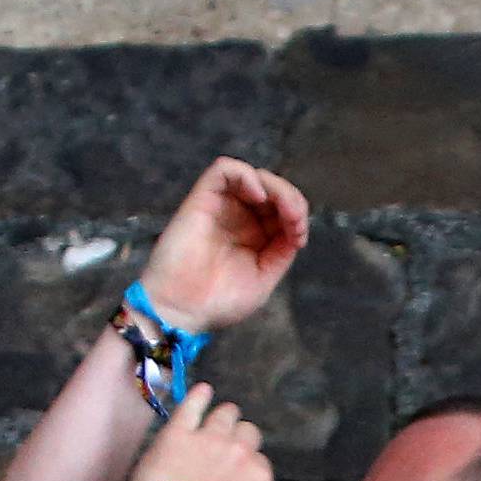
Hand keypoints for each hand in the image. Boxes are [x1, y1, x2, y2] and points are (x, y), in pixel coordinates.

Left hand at [126, 385, 273, 480]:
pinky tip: (203, 390)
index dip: (245, 461)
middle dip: (237, 436)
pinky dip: (199, 396)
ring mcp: (211, 437)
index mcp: (258, 476)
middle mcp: (240, 452)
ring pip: (225, 413)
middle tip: (224, 444)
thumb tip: (237, 479)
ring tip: (217, 417)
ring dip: (223, 415)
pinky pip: (193, 405)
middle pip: (247, 431)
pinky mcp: (181, 430)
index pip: (258, 458)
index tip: (233, 466)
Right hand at [138, 158, 308, 331]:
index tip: (298, 238)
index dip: (298, 216)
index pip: (283, 211)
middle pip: (272, 190)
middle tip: (295, 220)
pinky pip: (224, 169)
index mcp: (254, 237)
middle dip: (292, 200)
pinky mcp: (202, 198)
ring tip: (284, 209)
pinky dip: (247, 175)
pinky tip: (259, 197)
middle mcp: (238, 218)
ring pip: (253, 176)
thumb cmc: (218, 302)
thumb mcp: (263, 278)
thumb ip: (281, 251)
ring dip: (277, 187)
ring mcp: (221, 207)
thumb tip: (295, 228)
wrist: (182, 310)